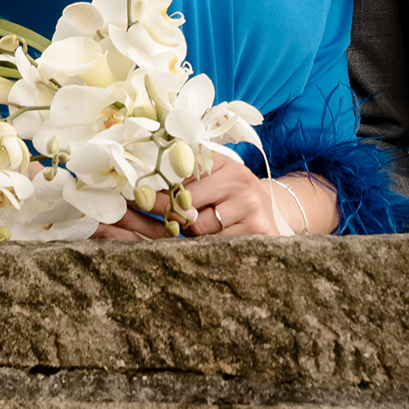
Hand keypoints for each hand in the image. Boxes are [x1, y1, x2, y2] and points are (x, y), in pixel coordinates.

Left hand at [95, 160, 333, 238]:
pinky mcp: (259, 231)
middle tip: (165, 219)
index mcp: (223, 161)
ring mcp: (251, 206)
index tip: (133, 196)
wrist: (275, 210)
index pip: (180, 175)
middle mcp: (239, 179)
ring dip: (193, 234)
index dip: (155, 190)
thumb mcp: (212, 175)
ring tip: (202, 228)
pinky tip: (218, 239)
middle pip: (186, 206)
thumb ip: (182, 175)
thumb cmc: (231, 193)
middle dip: (172, 217)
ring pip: (200, 229)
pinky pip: (218, 245)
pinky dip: (210, 247)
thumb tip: (138, 185)